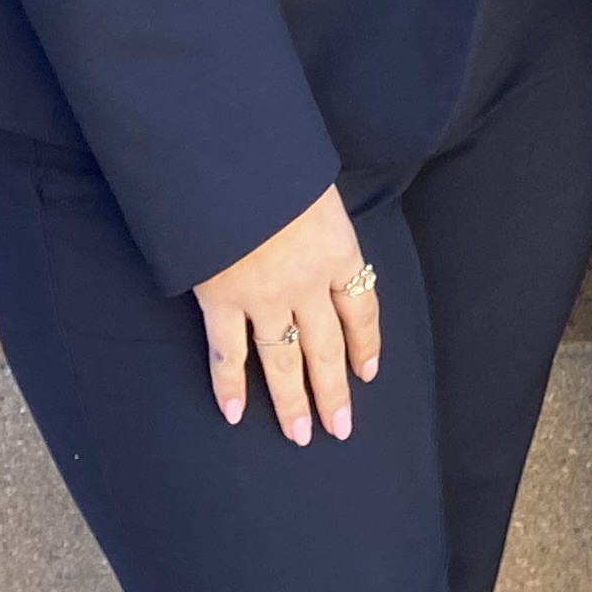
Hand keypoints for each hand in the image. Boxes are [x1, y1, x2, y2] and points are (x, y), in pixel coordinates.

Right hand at [191, 185, 381, 444]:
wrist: (227, 156)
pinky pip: (228, 353)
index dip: (366, 343)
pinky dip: (229, 386)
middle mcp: (308, 281)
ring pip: (283, 360)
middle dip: (335, 390)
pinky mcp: (222, 300)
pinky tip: (233, 414)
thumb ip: (319, 221)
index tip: (369, 372)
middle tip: (341, 429)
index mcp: (339, 249)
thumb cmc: (273, 160)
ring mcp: (265, 295)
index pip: (362, 308)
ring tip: (301, 435)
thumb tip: (317, 235)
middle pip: (328, 346)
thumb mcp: (314, 186)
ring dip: (292, 401)